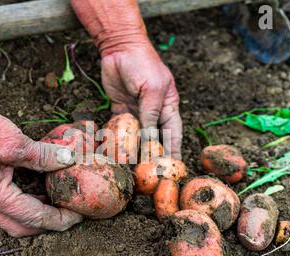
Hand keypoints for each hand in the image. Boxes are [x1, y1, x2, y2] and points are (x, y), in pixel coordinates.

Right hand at [0, 95, 82, 236]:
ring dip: (37, 214)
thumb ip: (43, 155)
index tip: (78, 215)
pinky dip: (26, 201)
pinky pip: (8, 203)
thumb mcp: (14, 142)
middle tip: (70, 214)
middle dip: (48, 224)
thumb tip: (69, 159)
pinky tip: (41, 188)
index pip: (34, 217)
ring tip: (59, 202)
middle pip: (22, 226)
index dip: (59, 218)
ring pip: (14, 217)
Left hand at [101, 43, 181, 158]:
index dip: (173, 151)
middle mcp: (153, 111)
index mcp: (168, 106)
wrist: (119, 47)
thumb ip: (150, 114)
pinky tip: (114, 151)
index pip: (174, 133)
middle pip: (154, 138)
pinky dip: (117, 138)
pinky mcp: (120, 108)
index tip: (174, 169)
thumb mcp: (151, 89)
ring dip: (133, 150)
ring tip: (130, 167)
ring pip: (136, 135)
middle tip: (149, 173)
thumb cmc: (143, 64)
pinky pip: (120, 127)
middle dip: (151, 155)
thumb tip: (150, 140)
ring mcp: (136, 111)